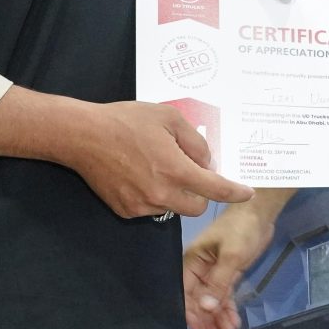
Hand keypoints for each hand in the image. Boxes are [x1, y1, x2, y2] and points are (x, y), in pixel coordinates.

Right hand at [61, 102, 253, 220]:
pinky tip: (138, 175)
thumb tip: (206, 163)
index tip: (246, 193)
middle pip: (196, 207)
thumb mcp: (168, 117)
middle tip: (188, 171)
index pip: (215, 189)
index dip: (235, 192)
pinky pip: (150, 207)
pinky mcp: (125, 210)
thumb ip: (194, 141)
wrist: (82, 136)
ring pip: (172, 207)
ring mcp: (141, 205)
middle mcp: (161, 194)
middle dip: (200, 193)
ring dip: (174, 193)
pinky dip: (153, 195)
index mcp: (175, 170)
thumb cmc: (126, 121)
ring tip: (155, 167)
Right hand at [182, 205, 276, 328]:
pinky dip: (228, 311)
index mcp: (192, 262)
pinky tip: (234, 324)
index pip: (185, 292)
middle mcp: (199, 270)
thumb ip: (218, 282)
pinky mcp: (228, 275)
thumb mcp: (231, 255)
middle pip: (199, 302)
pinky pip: (225, 297)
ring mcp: (214, 274)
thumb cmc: (241, 229)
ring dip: (219, 320)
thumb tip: (205, 308)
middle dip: (207, 321)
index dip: (190, 313)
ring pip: (213, 303)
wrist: (260, 214)